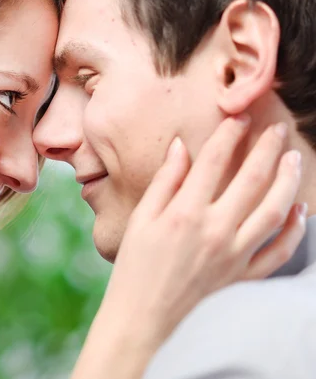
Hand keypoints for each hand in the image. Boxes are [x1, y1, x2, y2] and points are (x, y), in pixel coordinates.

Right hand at [74, 116, 304, 378]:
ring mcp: (234, 255)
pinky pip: (279, 251)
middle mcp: (215, 231)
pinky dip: (294, 231)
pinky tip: (299, 211)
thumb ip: (164, 181)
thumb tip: (181, 146)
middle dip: (266, 149)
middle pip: (251, 180)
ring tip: (293, 158)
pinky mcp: (244, 276)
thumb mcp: (141, 219)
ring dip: (287, 181)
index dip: (229, 135)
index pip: (213, 162)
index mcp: (185, 213)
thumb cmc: (136, 267)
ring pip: (274, 211)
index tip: (239, 117)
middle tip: (276, 128)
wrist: (144, 318)